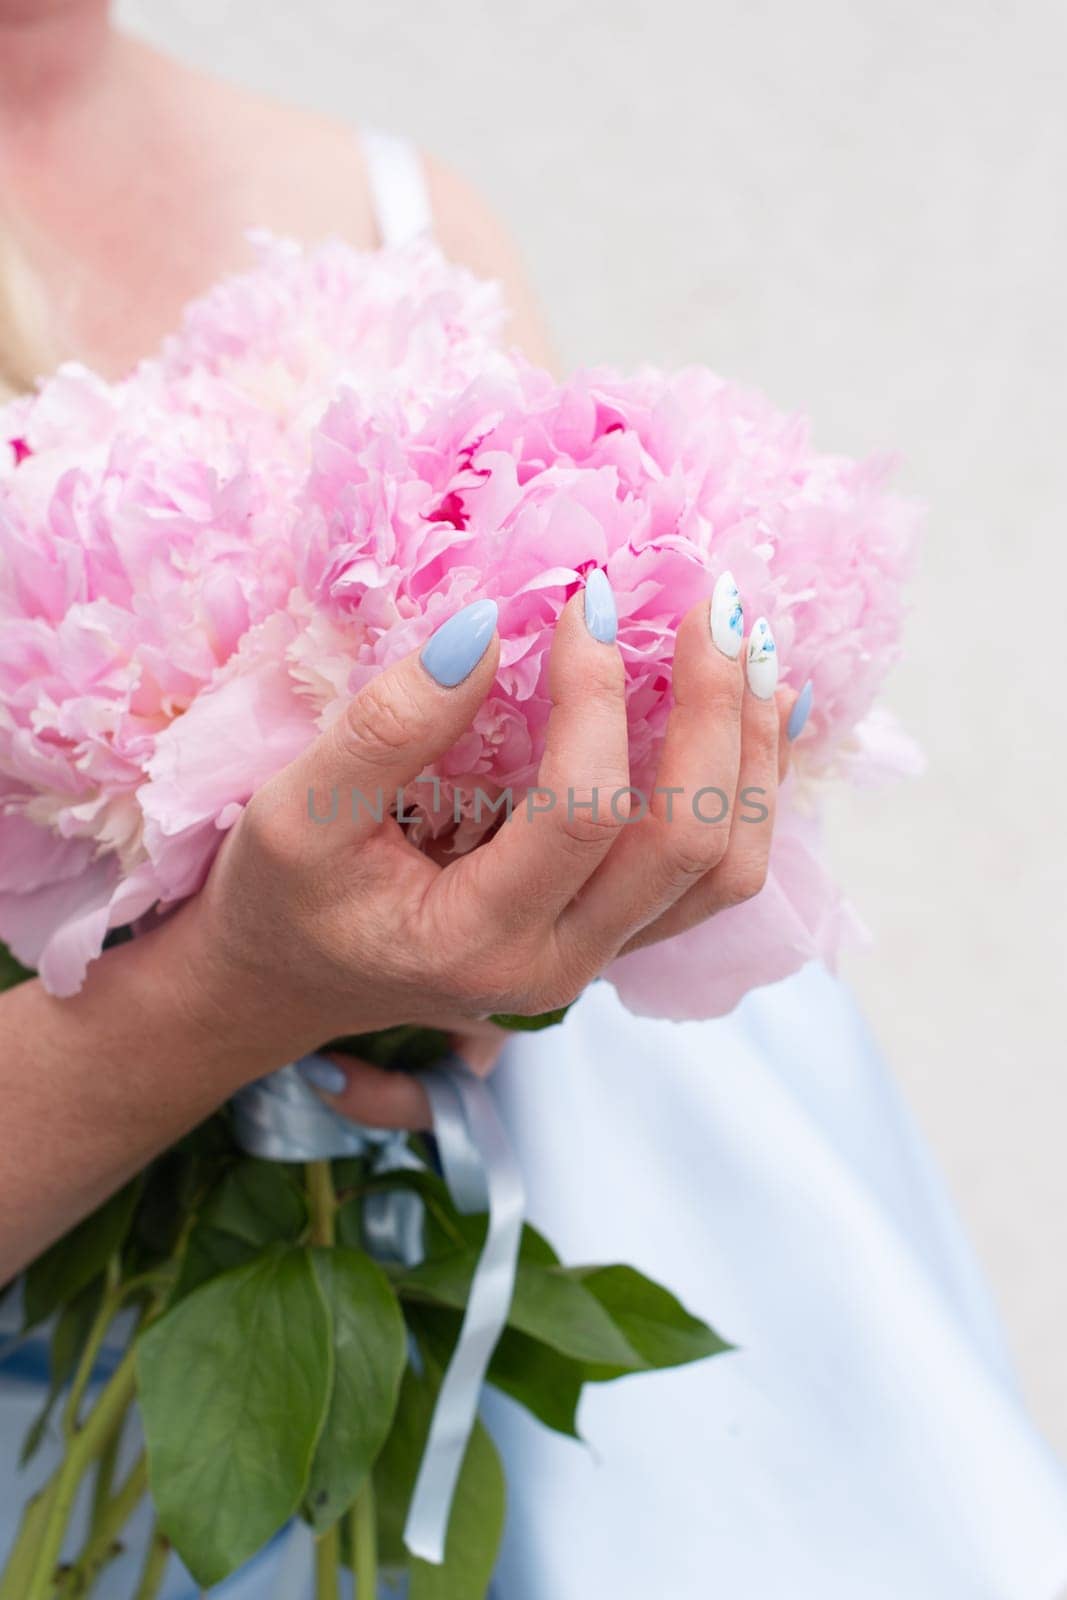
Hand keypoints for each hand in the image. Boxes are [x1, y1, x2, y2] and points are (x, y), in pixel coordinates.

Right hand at [176, 578, 805, 1125]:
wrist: (292, 981)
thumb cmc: (286, 897)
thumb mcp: (297, 810)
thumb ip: (386, 729)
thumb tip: (486, 629)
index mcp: (477, 941)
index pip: (581, 816)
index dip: (598, 699)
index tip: (585, 600)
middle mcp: (560, 965)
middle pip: (688, 846)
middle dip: (714, 716)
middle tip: (712, 608)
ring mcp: (598, 958)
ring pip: (725, 870)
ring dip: (752, 755)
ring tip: (754, 650)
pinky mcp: (614, 935)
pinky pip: (714, 876)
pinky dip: (751, 792)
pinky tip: (763, 712)